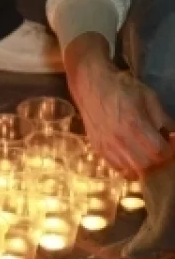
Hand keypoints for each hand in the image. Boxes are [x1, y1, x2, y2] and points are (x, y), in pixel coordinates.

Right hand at [65, 33, 173, 176]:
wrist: (91, 87)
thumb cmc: (122, 89)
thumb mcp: (149, 97)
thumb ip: (163, 118)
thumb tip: (172, 134)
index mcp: (134, 124)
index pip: (159, 151)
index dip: (170, 150)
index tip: (171, 142)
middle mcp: (119, 139)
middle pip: (146, 164)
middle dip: (158, 159)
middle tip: (161, 148)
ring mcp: (107, 146)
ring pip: (132, 170)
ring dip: (144, 166)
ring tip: (148, 154)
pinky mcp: (99, 149)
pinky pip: (117, 169)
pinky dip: (130, 168)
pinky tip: (134, 157)